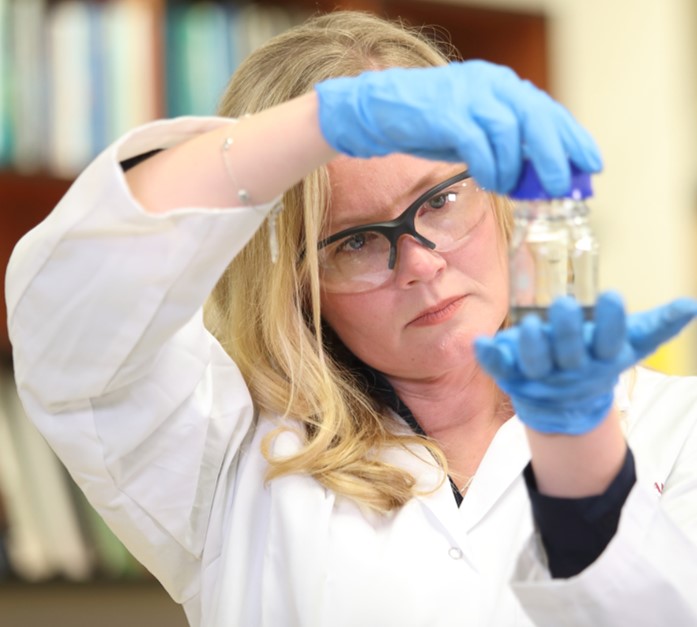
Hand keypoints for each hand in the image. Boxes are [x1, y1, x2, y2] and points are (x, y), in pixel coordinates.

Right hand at [314, 60, 601, 194]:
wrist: (377, 111)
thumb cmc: (426, 125)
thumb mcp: (473, 133)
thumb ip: (505, 147)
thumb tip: (536, 176)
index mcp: (500, 85)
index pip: (548, 111)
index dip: (573, 139)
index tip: (590, 165)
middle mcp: (489, 84)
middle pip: (537, 118)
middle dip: (554, 156)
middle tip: (561, 186)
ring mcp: (467, 95)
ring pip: (511, 132)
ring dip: (514, 168)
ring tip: (510, 188)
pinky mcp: (446, 112)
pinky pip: (480, 144)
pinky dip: (490, 167)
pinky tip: (490, 182)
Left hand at [474, 293, 696, 434]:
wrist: (567, 408)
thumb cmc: (599, 363)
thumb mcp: (629, 346)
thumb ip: (656, 327)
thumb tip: (691, 305)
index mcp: (599, 360)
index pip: (609, 342)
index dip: (611, 323)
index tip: (612, 296)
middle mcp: (569, 370)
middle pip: (568, 353)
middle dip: (566, 332)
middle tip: (564, 304)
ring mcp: (539, 376)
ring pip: (534, 363)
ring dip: (531, 346)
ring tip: (528, 325)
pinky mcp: (512, 376)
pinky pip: (499, 369)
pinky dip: (490, 358)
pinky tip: (480, 343)